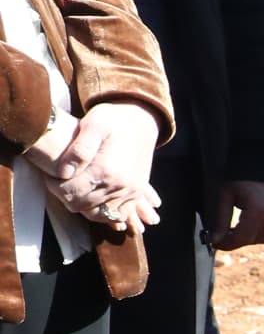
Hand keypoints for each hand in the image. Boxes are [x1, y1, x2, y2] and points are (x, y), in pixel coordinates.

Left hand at [37, 100, 159, 229]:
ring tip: (75, 188)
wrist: (143, 121)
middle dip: (64, 195)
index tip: (51, 174)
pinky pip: (118, 214)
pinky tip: (94, 200)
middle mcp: (119, 185)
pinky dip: (103, 213)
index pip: (69, 192)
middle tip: (60, 181)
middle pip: (81, 205)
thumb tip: (63, 173)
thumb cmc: (115, 119)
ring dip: (82, 205)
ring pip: (97, 214)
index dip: (53, 185)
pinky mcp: (137, 193)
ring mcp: (130, 192)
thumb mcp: (92, 124)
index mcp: (105, 170)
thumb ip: (78, 150)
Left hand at [212, 180, 263, 249]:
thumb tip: (215, 241)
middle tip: (226, 234)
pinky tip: (255, 223)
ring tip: (240, 228)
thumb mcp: (226, 195)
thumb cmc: (242, 176)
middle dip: (238, 240)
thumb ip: (221, 220)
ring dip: (253, 237)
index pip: (241, 238)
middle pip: (254, 240)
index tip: (216, 243)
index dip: (227, 244)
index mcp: (258, 210)